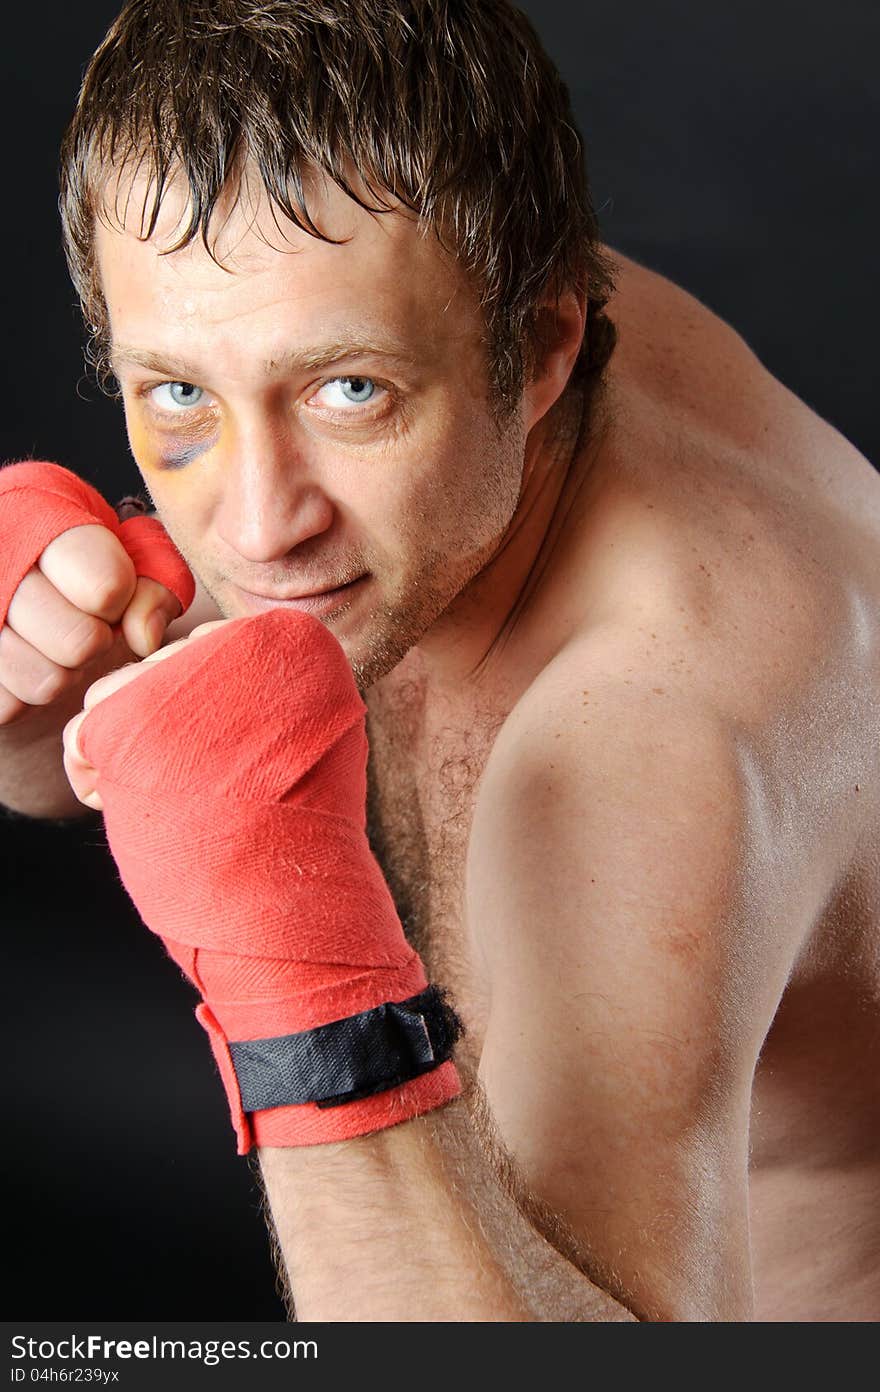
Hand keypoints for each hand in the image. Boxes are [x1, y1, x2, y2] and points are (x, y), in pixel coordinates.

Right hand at [0, 461, 194, 727]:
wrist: (24, 581)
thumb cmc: (82, 566)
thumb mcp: (130, 555)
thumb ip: (158, 582)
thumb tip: (143, 636)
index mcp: (37, 508)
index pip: (106, 587)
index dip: (119, 601)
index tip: (107, 589)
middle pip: (79, 642)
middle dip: (93, 641)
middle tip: (79, 623)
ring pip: (45, 680)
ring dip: (59, 672)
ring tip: (47, 643)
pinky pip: (7, 705)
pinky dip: (20, 695)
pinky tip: (16, 661)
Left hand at [62, 609, 461, 1152]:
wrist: (288, 901)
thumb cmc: (291, 833)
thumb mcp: (295, 737)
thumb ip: (257, 687)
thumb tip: (197, 660)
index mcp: (292, 640)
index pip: (214, 648)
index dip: (208, 713)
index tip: (232, 764)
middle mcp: (241, 637)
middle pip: (163, 666)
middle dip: (161, 732)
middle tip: (196, 793)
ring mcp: (183, 671)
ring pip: (117, 688)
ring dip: (124, 753)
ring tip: (166, 802)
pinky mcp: (131, 712)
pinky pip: (82, 727)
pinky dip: (90, 772)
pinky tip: (124, 802)